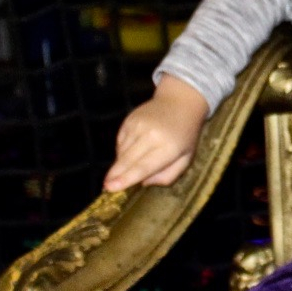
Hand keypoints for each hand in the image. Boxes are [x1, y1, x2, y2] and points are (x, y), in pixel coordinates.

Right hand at [103, 75, 209, 190]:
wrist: (180, 103)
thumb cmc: (184, 135)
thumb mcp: (185, 159)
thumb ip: (167, 176)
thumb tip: (143, 183)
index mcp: (168, 147)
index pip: (143, 166)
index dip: (126, 178)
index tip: (111, 187)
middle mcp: (151, 135)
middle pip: (128, 160)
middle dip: (115, 174)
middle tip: (106, 186)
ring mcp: (138, 125)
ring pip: (122, 151)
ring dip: (120, 163)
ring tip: (124, 169)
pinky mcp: (129, 120)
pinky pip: (120, 141)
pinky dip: (122, 150)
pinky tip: (130, 152)